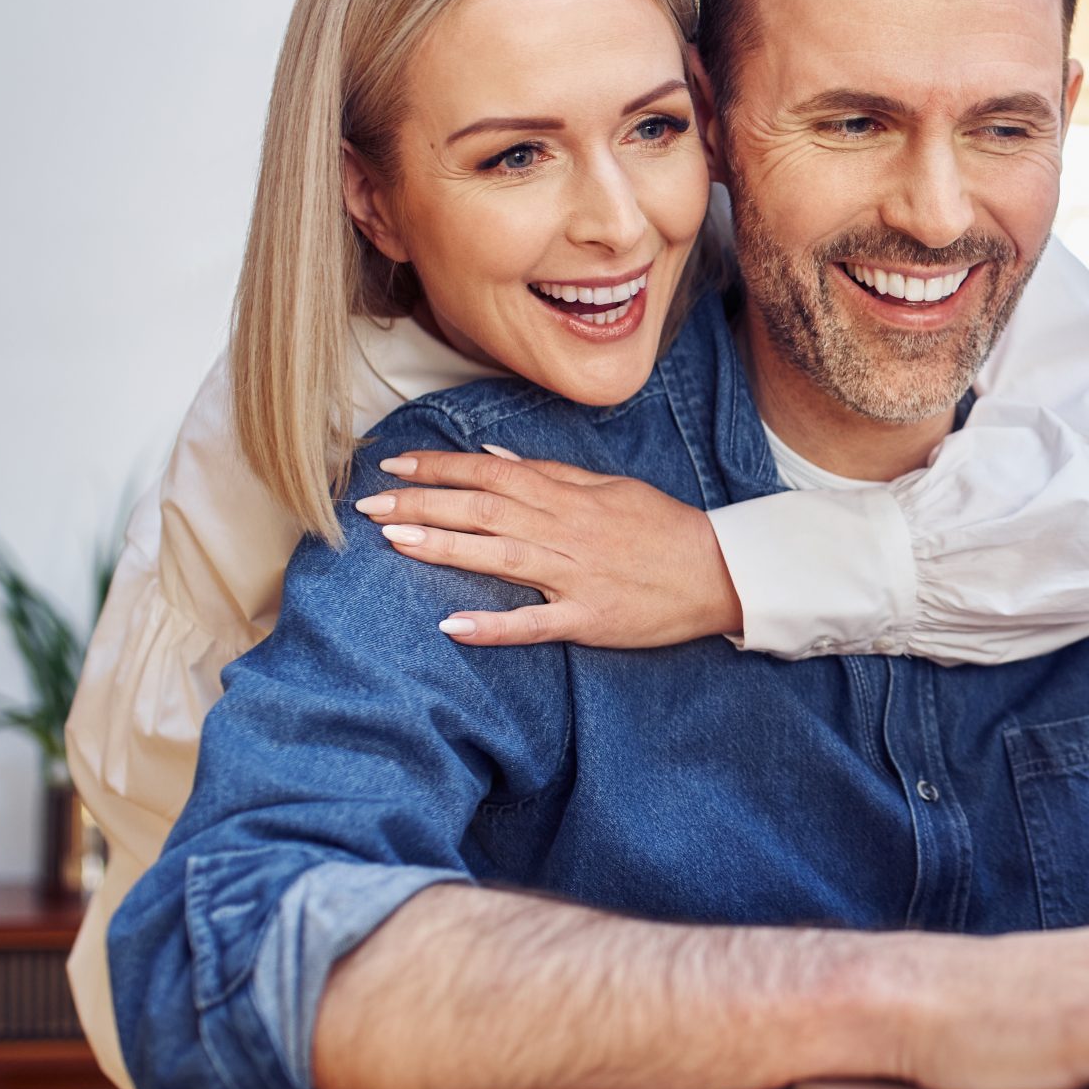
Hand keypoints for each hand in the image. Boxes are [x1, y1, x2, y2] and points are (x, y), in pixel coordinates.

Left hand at [354, 450, 740, 647]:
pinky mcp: (588, 619)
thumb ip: (550, 473)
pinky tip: (453, 627)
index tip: (393, 465)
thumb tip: (491, 460)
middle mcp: (565, 531)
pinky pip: (536, 624)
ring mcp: (575, 576)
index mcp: (569, 496)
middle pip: (483, 511)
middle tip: (368, 504)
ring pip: (500, 557)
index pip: (490, 474)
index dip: (439, 468)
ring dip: (445, 549)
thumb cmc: (664, 528)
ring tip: (394, 542)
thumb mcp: (610, 486)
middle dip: (422, 505)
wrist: (720, 572)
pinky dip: (495, 626)